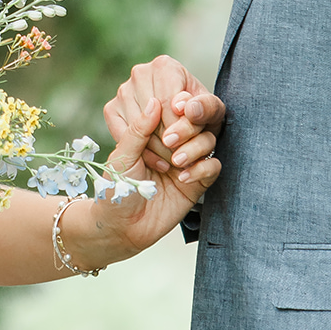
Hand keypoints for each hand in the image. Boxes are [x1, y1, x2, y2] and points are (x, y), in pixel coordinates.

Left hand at [60, 95, 221, 268]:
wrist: (122, 227)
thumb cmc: (117, 189)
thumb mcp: (122, 156)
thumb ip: (138, 130)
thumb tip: (154, 102)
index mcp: (153, 131)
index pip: (174, 108)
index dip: (175, 106)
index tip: (172, 108)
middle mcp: (174, 143)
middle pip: (196, 120)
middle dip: (185, 127)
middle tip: (168, 140)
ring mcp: (188, 160)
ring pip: (209, 140)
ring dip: (194, 148)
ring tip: (174, 163)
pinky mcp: (199, 181)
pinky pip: (213, 167)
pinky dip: (201, 169)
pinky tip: (183, 178)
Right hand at [105, 55, 225, 176]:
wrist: (182, 121)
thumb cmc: (199, 114)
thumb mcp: (213, 112)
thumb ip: (206, 108)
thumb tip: (185, 108)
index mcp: (164, 66)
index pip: (167, 102)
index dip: (177, 127)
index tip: (187, 143)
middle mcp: (140, 73)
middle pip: (150, 114)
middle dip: (167, 140)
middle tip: (181, 153)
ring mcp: (123, 90)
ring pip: (135, 126)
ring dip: (154, 148)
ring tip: (171, 157)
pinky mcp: (111, 108)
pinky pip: (120, 133)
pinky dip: (137, 150)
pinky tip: (154, 156)